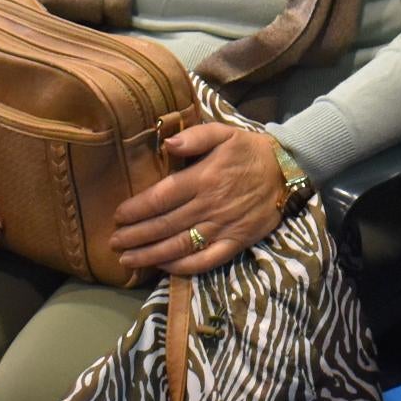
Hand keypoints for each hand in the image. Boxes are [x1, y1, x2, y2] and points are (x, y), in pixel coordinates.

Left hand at [109, 121, 288, 273]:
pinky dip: (183, 267)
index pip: (161, 198)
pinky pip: (206, 260)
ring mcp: (223, 227)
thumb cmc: (248, 150)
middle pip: (164, 225)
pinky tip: (164, 267)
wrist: (287, 171)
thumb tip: (167, 144)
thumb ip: (194, 137)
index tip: (117, 217)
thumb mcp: (223, 132)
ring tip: (128, 260)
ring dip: (150, 255)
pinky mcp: (236, 242)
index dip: (136, 210)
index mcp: (204, 178)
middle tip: (114, 243)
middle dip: (135, 236)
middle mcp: (210, 206)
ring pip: (180, 246)